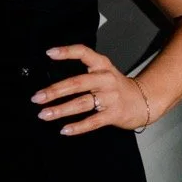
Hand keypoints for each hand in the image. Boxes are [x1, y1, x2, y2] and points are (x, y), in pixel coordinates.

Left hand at [29, 43, 152, 134]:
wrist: (144, 100)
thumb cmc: (116, 87)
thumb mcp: (103, 71)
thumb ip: (84, 72)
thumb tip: (54, 82)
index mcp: (102, 65)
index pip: (83, 52)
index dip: (66, 52)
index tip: (49, 53)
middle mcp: (106, 79)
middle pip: (78, 83)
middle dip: (55, 90)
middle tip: (37, 97)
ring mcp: (111, 97)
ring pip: (82, 103)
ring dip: (61, 110)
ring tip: (44, 114)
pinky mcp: (114, 114)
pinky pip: (93, 121)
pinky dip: (78, 127)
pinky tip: (64, 130)